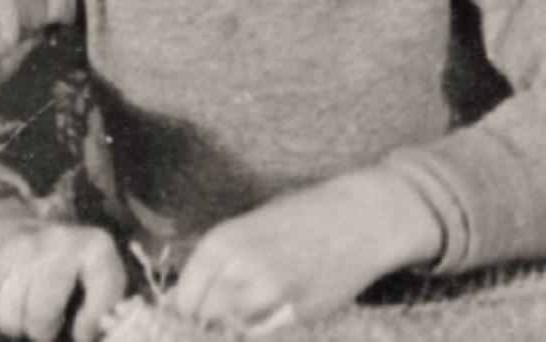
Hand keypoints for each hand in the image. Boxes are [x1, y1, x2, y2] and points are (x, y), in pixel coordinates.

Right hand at [0, 196, 125, 341]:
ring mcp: (15, 251)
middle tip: (43, 326)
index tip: (82, 335)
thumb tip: (90, 335)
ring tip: (21, 311)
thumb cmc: (53, 262)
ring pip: (11, 320)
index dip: (92, 320)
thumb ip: (100, 303)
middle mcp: (56, 242)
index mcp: (93, 245)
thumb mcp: (87, 271)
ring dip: (14, 326)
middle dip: (42, 331)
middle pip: (42, 315)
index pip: (103, 287)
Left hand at [166, 167, 443, 333]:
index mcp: (220, 244)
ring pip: (233, 330)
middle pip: (203, 321)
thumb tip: (185, 302)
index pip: (183, 302)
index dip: (189, 312)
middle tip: (233, 311)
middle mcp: (236, 271)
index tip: (197, 316)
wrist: (362, 218)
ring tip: (261, 305)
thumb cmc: (307, 216)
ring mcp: (266, 296)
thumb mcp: (251, 228)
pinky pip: (263, 334)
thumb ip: (219, 265)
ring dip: (240, 325)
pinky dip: (266, 328)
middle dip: (212, 321)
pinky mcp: (294, 316)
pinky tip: (280, 310)